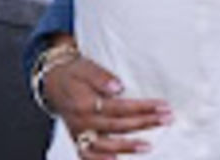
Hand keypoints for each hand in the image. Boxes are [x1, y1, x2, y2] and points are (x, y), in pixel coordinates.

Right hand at [43, 55, 170, 158]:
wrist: (51, 83)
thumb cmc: (74, 73)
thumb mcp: (86, 67)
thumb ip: (100, 77)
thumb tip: (117, 87)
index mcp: (84, 102)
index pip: (119, 107)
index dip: (142, 107)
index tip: (163, 106)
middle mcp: (81, 120)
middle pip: (116, 125)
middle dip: (144, 123)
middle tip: (167, 119)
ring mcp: (78, 132)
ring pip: (103, 145)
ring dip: (127, 147)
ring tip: (149, 146)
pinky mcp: (77, 138)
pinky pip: (86, 154)